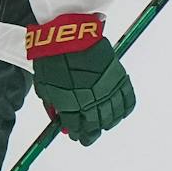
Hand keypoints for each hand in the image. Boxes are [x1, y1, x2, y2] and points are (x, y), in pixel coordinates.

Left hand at [27, 14, 133, 143]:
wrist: (68, 35)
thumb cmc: (52, 58)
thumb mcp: (45, 86)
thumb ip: (53, 105)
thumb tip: (59, 118)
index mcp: (71, 106)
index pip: (77, 129)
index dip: (76, 134)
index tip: (75, 135)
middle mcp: (91, 102)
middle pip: (96, 126)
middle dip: (91, 133)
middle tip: (87, 134)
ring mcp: (106, 91)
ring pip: (113, 116)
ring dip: (107, 122)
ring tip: (102, 122)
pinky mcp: (118, 78)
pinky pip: (127, 100)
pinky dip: (123, 108)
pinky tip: (118, 110)